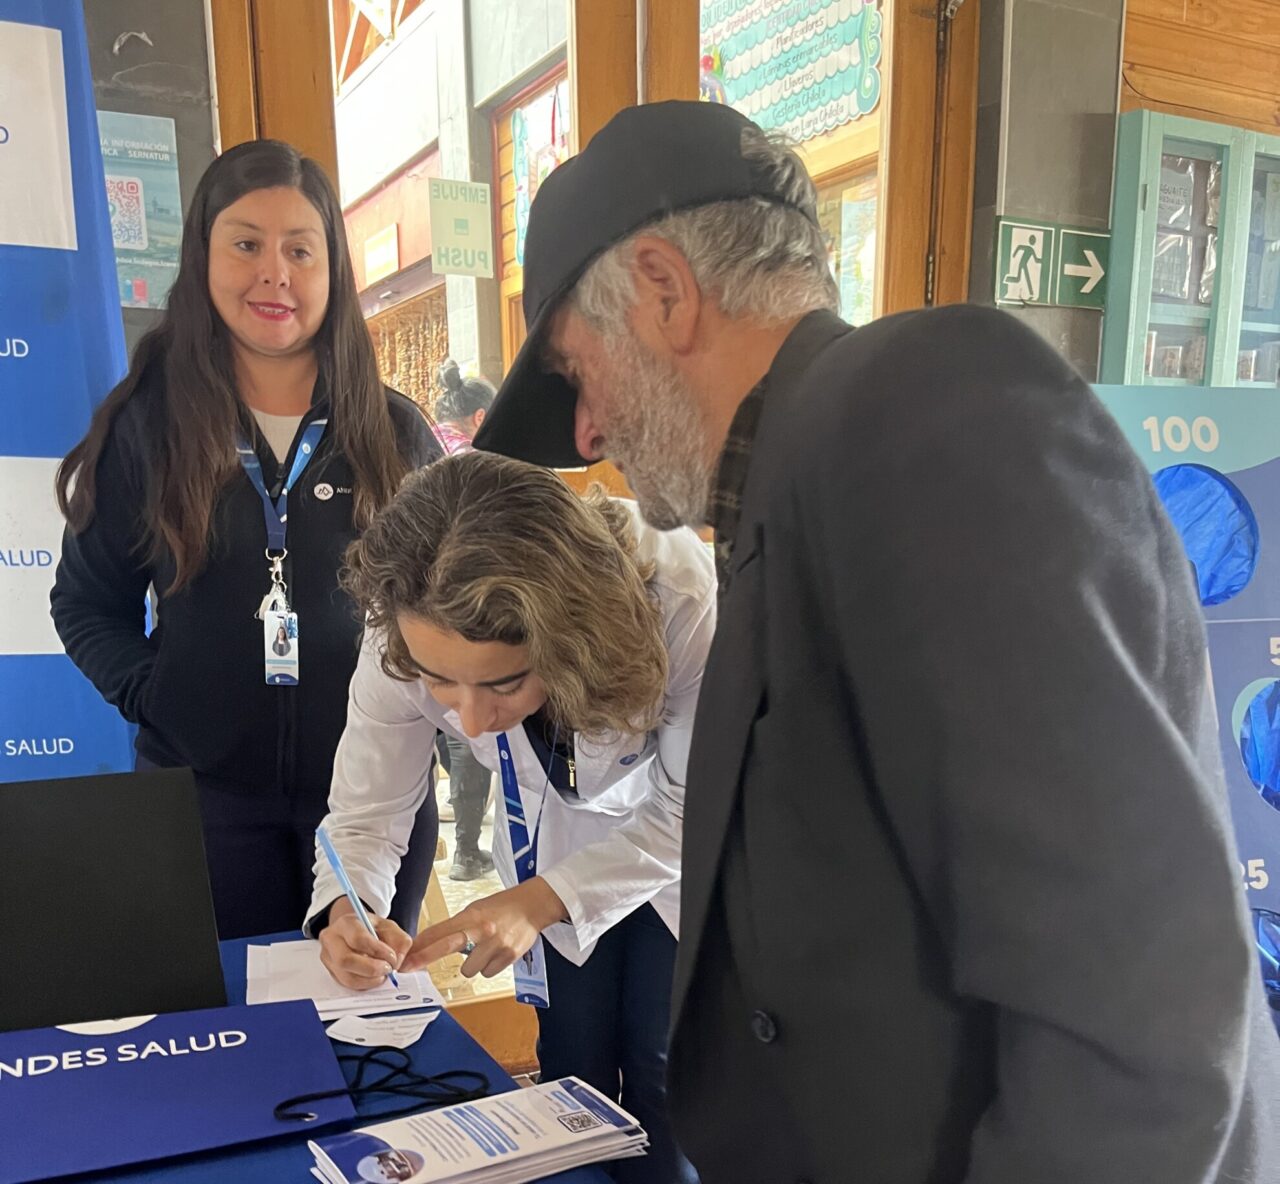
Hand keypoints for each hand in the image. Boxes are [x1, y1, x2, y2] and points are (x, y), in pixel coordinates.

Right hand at [318, 897, 412, 989]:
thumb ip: (400, 942)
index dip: (377, 951)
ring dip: (369, 980)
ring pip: (345, 977)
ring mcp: (327, 957)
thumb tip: (397, 964)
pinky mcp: (331, 971)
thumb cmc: (374, 929)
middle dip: (371, 969)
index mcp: (346, 923)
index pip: (358, 939)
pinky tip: (373, 978)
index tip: (392, 957)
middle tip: (388, 970)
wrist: (357, 931)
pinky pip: (346, 984)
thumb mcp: (391, 928)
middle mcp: (331, 939)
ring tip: (382, 975)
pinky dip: (363, 984)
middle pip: (345, 960)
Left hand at [402, 877, 568, 979]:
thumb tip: (429, 942)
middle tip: (408, 967)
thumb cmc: (501, 907)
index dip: (419, 945)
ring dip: (472, 964)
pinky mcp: (508, 956)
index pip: (439, 931)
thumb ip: (456, 926)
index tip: (404, 956)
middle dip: (424, 958)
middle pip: (446, 946)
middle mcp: (482, 929)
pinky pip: (487, 973)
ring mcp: (495, 944)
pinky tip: (496, 953)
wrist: (532, 906)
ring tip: (483, 951)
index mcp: (471, 915)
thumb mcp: (475, 910)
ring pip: (468, 969)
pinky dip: (488, 967)